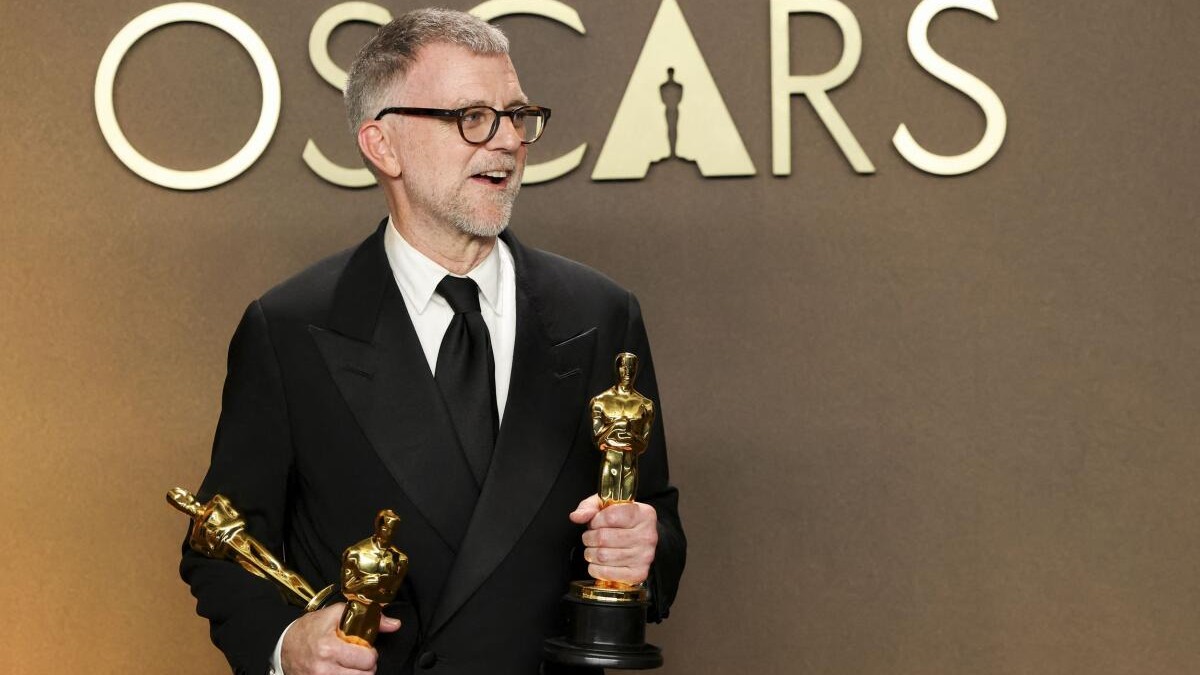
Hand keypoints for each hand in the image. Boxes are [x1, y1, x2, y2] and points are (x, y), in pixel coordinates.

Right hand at [281, 603, 399, 674]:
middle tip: (358, 657)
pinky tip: (343, 671)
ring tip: (350, 665)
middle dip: (366, 666)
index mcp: (329, 648)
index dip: (370, 652)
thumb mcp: (335, 615)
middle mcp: (324, 669)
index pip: (367, 658)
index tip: (364, 648)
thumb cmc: (308, 630)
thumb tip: (393, 624)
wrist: (284, 647)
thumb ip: (367, 616)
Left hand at [569, 495, 657, 583]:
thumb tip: (576, 516)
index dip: (595, 520)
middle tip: (591, 537)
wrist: (640, 538)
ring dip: (591, 553)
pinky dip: (595, 569)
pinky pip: (606, 573)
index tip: (595, 522)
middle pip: (603, 538)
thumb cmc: (623, 521)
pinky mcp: (638, 573)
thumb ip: (589, 507)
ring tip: (594, 549)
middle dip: (589, 538)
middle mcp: (647, 535)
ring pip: (603, 556)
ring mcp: (644, 556)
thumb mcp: (607, 506)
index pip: (610, 517)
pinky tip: (599, 562)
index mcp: (643, 514)